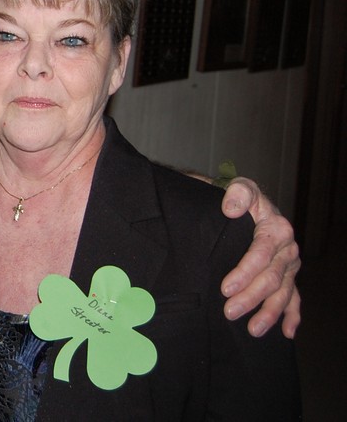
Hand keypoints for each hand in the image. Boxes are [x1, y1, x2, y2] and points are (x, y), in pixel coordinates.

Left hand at [219, 177, 300, 338]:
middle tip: (230, 312)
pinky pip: (295, 298)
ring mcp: (290, 265)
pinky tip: (287, 332)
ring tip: (253, 330)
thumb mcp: (239, 187)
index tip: (225, 288)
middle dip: (251, 298)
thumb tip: (232, 208)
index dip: (244, 273)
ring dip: (269, 313)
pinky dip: (292, 316)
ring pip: (283, 293)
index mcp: (276, 228)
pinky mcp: (289, 276)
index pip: (260, 255)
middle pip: (271, 278)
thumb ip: (237, 193)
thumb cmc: (239, 197)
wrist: (244, 203)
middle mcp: (287, 249)